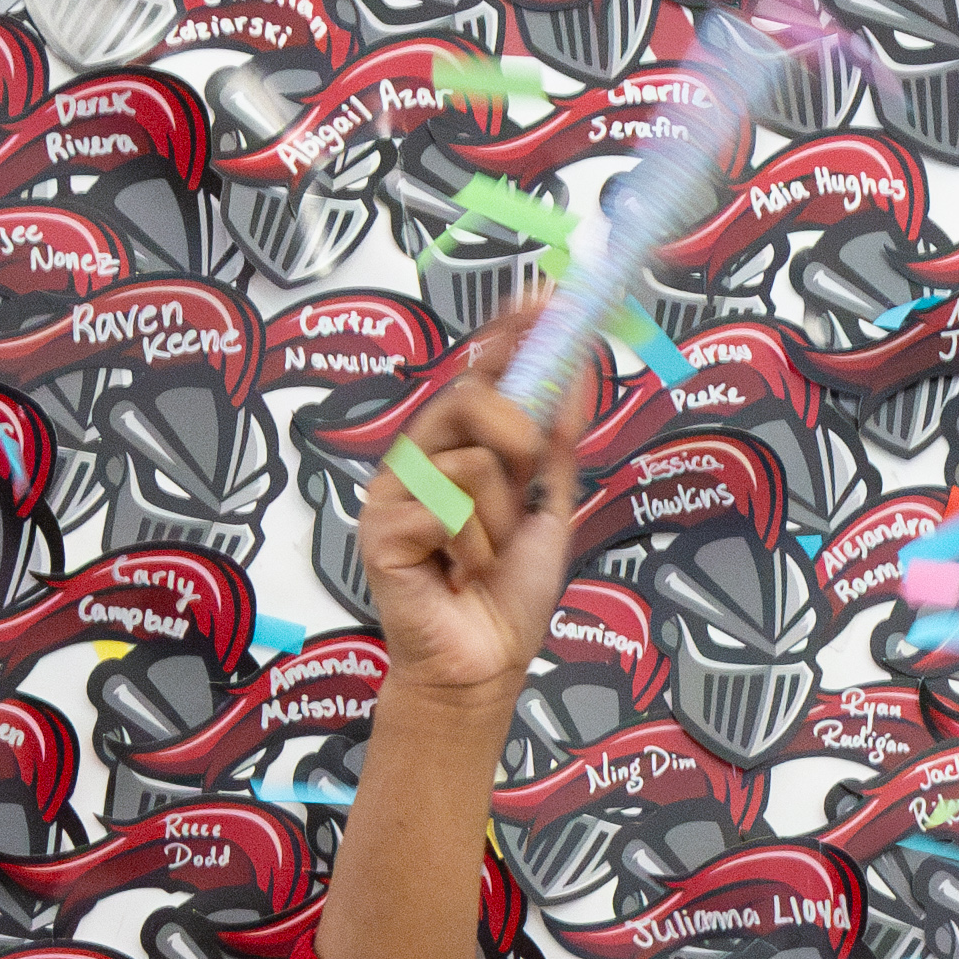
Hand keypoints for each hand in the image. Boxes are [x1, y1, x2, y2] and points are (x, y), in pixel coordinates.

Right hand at [364, 301, 583, 707]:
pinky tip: (456, 576)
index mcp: (457, 446)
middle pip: (472, 398)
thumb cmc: (508, 590)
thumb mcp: (549, 505)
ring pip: (471, 463)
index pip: (480, 370)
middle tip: (523, 493)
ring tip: (483, 557)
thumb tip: (580, 368)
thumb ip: (560, 441)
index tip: (548, 297)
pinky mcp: (379, 527)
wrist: (484, 662)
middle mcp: (419, 456)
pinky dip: (472, 551)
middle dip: (521, 444)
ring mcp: (393, 489)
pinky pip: (447, 509)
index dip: (511, 331)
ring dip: (499, 523)